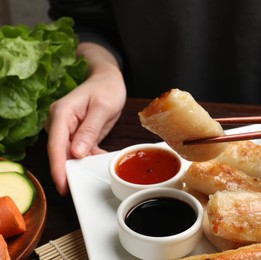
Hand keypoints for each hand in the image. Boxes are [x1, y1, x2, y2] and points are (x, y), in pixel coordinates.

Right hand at [45, 43, 126, 194]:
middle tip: (80, 187)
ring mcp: (67, 130)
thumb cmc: (106, 88)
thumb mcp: (102, 107)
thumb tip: (76, 152)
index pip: (56, 144)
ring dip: (82, 165)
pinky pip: (81, 151)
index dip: (58, 166)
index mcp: (62, 113)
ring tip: (95, 173)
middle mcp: (60, 123)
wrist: (109, 80)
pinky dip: (90, 158)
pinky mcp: (76, 135)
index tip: (63, 184)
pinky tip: (100, 160)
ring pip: (70, 154)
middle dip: (69, 170)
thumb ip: (89, 130)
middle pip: (60, 152)